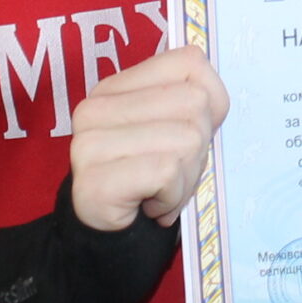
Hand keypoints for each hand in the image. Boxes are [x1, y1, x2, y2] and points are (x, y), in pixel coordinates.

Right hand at [66, 45, 227, 230]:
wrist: (108, 240)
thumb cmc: (147, 183)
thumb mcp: (173, 133)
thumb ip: (191, 103)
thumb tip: (211, 92)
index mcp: (115, 88)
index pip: (190, 62)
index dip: (210, 103)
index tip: (189, 134)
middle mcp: (96, 107)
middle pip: (194, 104)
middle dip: (199, 148)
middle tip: (173, 174)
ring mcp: (90, 143)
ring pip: (186, 139)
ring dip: (186, 178)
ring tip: (161, 191)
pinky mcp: (96, 180)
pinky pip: (167, 172)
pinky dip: (172, 197)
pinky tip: (152, 206)